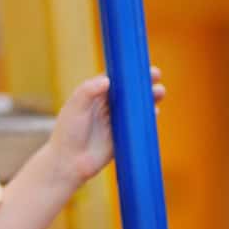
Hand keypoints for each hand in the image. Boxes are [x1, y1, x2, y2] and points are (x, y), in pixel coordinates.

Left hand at [47, 66, 164, 189]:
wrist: (69, 163)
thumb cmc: (67, 133)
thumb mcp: (74, 108)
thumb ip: (88, 91)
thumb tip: (108, 80)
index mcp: (92, 96)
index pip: (113, 79)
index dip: (126, 72)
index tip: (139, 65)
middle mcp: (105, 107)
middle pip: (127, 91)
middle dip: (142, 83)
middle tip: (156, 74)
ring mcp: (114, 121)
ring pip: (135, 106)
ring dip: (148, 98)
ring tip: (160, 91)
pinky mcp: (122, 136)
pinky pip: (137, 124)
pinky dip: (147, 118)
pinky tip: (155, 112)